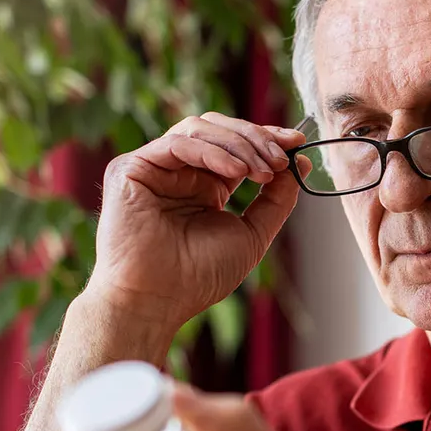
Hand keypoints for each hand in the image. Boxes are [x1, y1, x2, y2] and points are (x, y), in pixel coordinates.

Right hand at [88, 113, 305, 329]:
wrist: (157, 301)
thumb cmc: (198, 277)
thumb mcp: (252, 234)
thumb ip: (276, 199)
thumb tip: (300, 162)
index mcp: (204, 186)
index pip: (235, 146)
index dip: (266, 138)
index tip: (296, 143)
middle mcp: (179, 172)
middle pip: (219, 129)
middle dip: (256, 138)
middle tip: (282, 157)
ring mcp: (153, 168)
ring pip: (199, 129)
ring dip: (240, 144)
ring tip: (262, 170)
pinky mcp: (130, 168)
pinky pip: (177, 144)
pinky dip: (212, 152)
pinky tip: (237, 171)